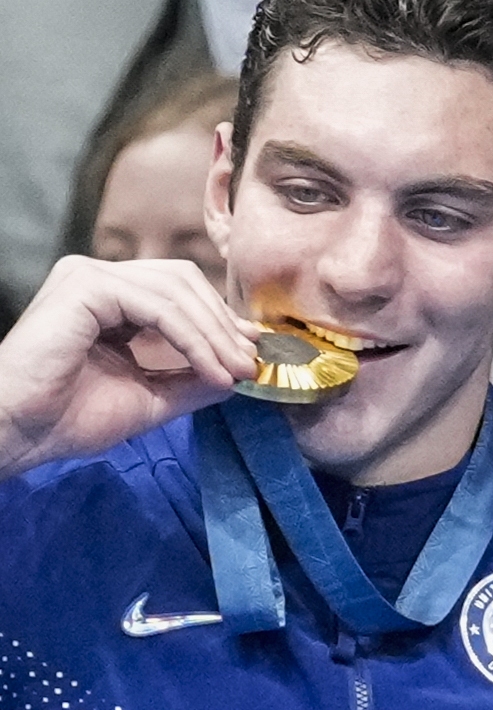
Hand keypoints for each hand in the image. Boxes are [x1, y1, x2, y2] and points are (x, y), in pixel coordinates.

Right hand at [0, 256, 256, 481]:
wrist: (24, 432)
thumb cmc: (70, 418)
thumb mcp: (151, 397)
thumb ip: (192, 380)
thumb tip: (239, 372)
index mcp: (110, 300)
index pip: (179, 292)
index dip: (220, 321)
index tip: (250, 355)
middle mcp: (98, 280)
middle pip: (183, 282)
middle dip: (223, 324)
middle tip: (249, 364)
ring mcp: (89, 278)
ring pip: (176, 291)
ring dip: (214, 334)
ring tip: (235, 372)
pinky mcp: (85, 287)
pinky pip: (159, 307)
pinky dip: (193, 338)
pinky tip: (212, 369)